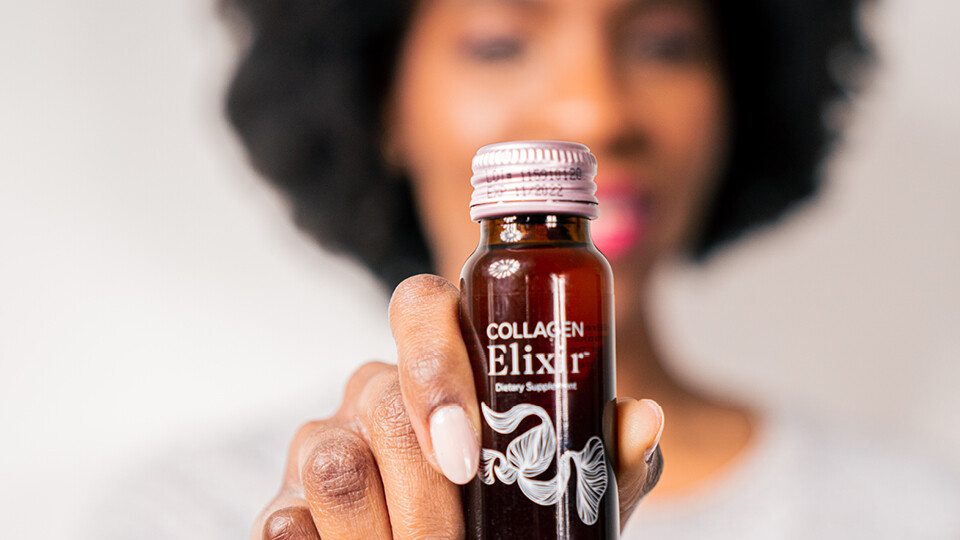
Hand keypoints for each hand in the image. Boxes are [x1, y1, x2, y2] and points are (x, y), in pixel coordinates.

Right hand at [252, 274, 663, 539]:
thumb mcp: (566, 489)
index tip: (466, 458)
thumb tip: (641, 418)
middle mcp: (374, 390)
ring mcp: (321, 442)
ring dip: (384, 536)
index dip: (434, 370)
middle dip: (427, 504)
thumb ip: (599, 454)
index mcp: (441, 363)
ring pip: (334, 467)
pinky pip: (285, 522)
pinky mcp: (284, 503)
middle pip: (381, 407)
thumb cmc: (513, 517)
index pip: (419, 307)